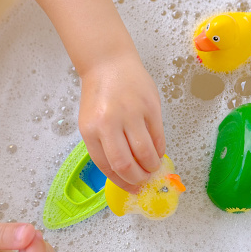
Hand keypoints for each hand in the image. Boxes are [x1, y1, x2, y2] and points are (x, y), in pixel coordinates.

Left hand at [78, 53, 165, 192]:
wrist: (109, 62)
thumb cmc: (99, 95)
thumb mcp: (91, 122)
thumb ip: (104, 145)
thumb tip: (123, 172)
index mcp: (91, 130)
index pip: (107, 166)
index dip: (122, 182)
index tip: (132, 189)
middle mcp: (109, 123)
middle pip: (126, 164)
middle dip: (138, 178)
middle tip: (144, 180)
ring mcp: (131, 114)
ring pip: (145, 153)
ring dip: (152, 166)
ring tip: (153, 168)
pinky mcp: (150, 107)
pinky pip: (158, 137)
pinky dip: (159, 150)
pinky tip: (157, 152)